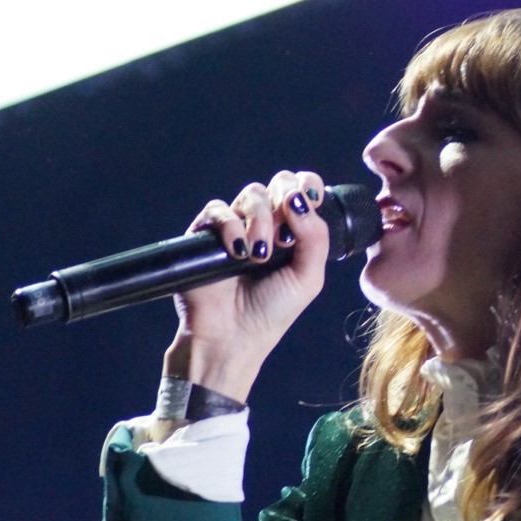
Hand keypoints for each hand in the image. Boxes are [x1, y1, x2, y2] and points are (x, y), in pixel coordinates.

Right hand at [162, 171, 330, 401]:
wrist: (233, 337)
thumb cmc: (273, 311)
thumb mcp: (308, 277)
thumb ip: (315, 237)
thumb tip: (301, 200)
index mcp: (293, 230)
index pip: (301, 188)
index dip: (306, 184)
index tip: (310, 199)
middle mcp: (265, 223)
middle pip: (277, 183)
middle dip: (285, 199)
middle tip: (285, 234)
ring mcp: (235, 227)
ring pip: (251, 194)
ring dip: (261, 220)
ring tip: (260, 255)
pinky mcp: (205, 234)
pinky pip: (218, 210)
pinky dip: (231, 226)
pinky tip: (239, 252)